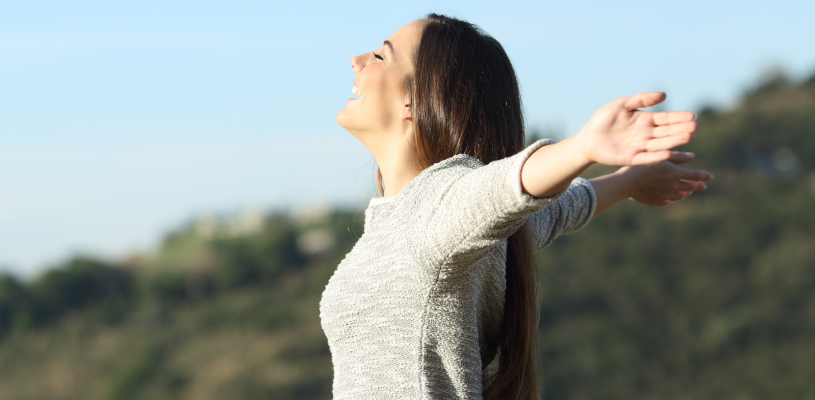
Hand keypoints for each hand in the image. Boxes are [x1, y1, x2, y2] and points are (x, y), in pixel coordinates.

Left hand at [576, 92, 697, 165]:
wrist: (588, 138)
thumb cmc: (603, 120)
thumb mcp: (621, 105)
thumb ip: (641, 99)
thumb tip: (664, 95)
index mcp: (645, 120)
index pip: (666, 119)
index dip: (679, 117)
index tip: (692, 116)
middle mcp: (646, 134)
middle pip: (666, 132)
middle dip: (681, 129)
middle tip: (694, 127)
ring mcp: (640, 147)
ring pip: (660, 144)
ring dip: (674, 142)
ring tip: (688, 137)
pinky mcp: (632, 158)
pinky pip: (646, 158)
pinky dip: (656, 156)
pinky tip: (668, 154)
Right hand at [621, 151, 712, 205]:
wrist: (627, 182)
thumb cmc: (641, 165)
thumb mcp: (660, 157)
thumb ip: (677, 156)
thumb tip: (693, 156)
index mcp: (675, 173)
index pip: (696, 175)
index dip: (704, 176)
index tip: (710, 177)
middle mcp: (673, 185)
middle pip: (691, 187)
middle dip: (698, 186)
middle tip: (703, 186)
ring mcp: (666, 195)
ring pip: (681, 195)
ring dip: (686, 193)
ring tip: (688, 192)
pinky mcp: (658, 202)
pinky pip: (669, 201)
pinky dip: (673, 198)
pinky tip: (672, 196)